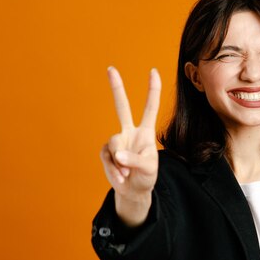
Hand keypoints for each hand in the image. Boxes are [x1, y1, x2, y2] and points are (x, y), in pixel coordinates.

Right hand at [100, 66, 161, 222]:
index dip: (152, 90)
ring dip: (120, 162)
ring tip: (127, 173)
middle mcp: (130, 132)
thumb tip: (118, 155)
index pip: (150, 108)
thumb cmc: (146, 176)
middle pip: (122, 107)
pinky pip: (107, 157)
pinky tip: (120, 177)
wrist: (133, 191)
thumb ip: (134, 160)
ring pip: (115, 144)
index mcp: (145, 132)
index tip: (153, 71)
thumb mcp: (148, 169)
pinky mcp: (106, 153)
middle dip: (116, 88)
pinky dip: (114, 170)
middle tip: (110, 68)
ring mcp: (117, 141)